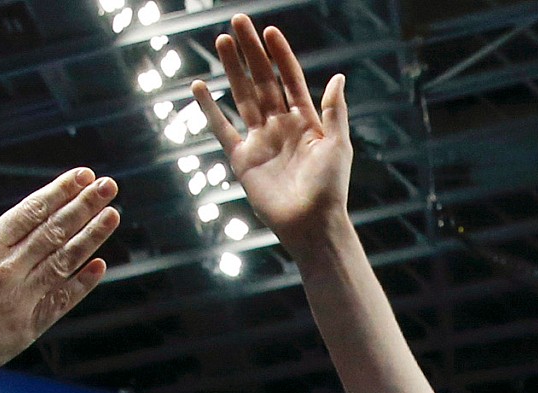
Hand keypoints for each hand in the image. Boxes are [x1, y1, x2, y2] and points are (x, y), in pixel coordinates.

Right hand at [0, 166, 117, 392]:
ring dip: (92, 236)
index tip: (81, 175)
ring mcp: (20, 297)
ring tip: (113, 214)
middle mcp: (7, 267)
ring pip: (64, 260)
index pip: (30, 211)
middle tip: (109, 184)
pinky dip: (83, 282)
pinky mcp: (28, 327)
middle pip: (54, 230)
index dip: (59, 192)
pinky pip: (62, 300)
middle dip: (84, 205)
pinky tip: (100, 264)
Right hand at [198, 16, 351, 242]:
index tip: (269, 31)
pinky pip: (222, 129)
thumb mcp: (338, 146)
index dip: (280, 56)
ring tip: (222, 41)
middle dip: (251, 53)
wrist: (312, 225)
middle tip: (237, 23)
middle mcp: (282, 127)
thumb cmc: (331, 189)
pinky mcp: (243, 160)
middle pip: (263, 82)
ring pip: (243, 97)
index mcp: (306, 122)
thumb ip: (334, 110)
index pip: (290, 80)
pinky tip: (199, 87)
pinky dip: (209, 110)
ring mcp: (261, 141)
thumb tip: (338, 76)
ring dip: (232, 70)